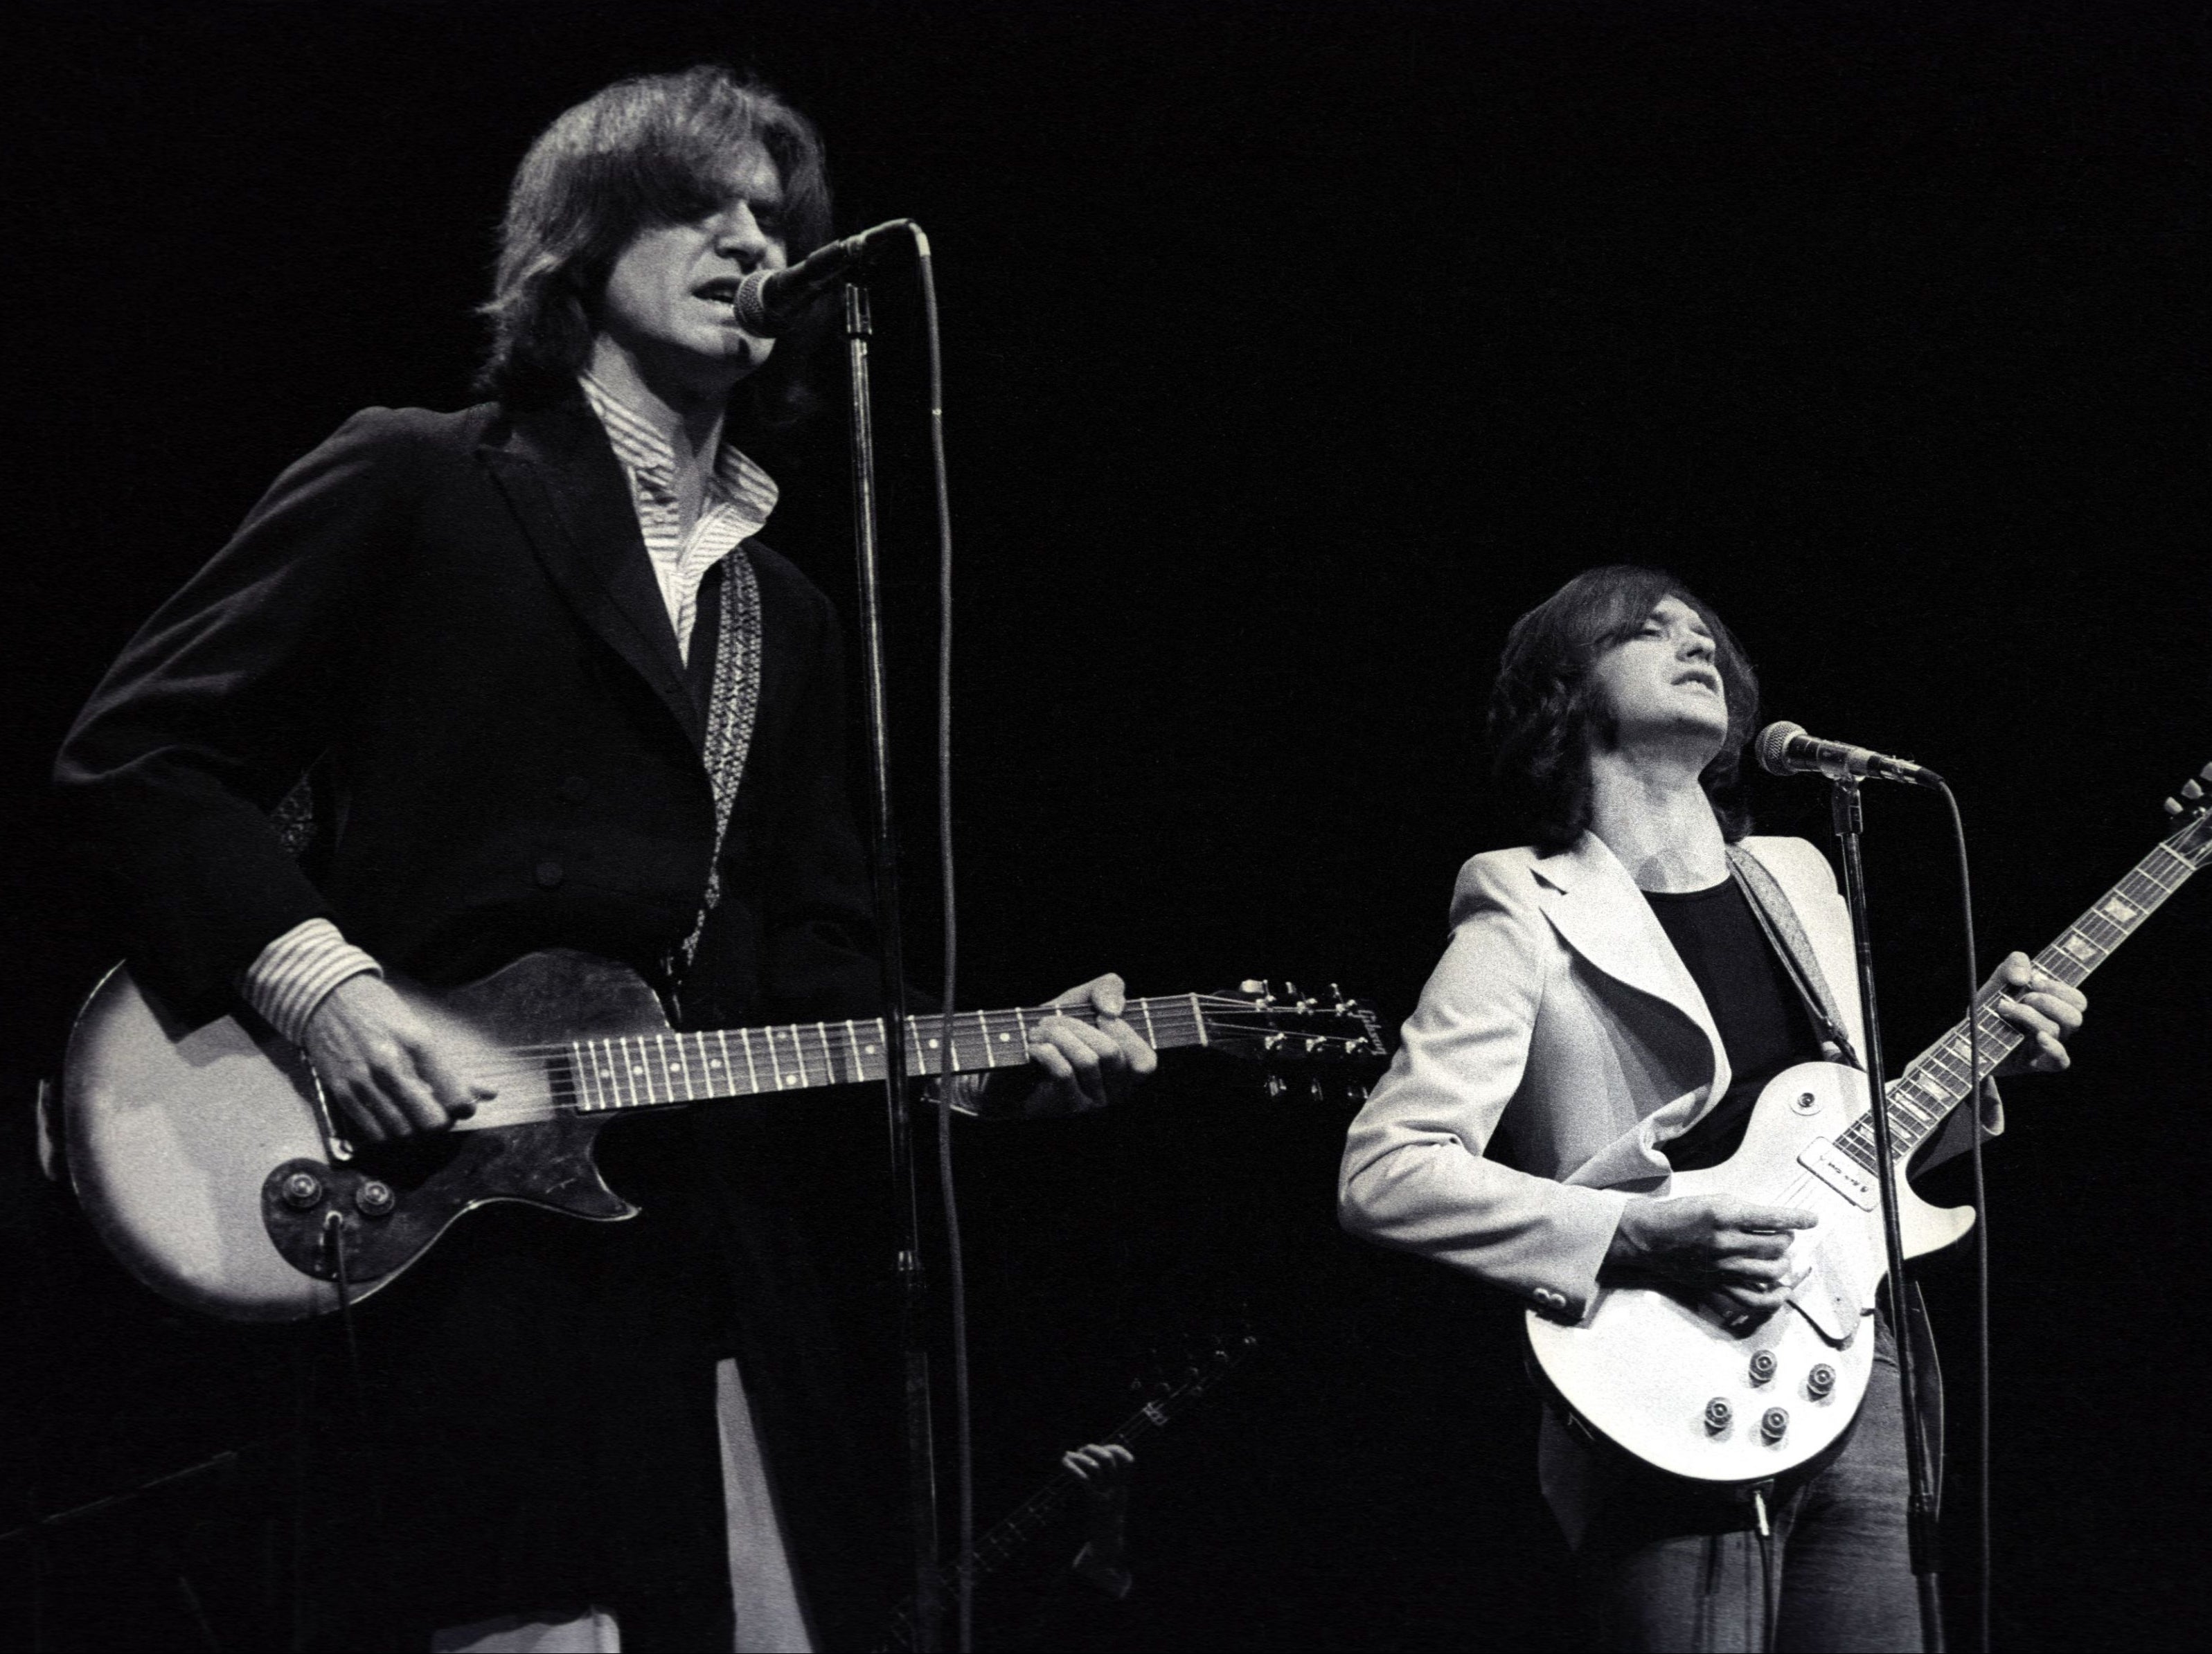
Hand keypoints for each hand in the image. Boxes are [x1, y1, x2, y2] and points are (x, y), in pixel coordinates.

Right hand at [301, 975, 494, 1143]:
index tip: (461, 1107)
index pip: (454, 1098)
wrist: (328, 997)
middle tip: (436, 1114)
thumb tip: (490, 1094)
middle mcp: (392, 1064)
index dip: (463, 1109)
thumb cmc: (380, 1012)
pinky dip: (387, 1133)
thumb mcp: (421, 1031)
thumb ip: (453, 1069)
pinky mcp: (341, 1091)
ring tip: (413, 1117)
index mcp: (419, 1044)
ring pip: (402, 1132)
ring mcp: (364, 1080)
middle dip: (439, 1123)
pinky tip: (390, 1120)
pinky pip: (372, 1131)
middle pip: (431, 1122)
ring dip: (413, 1131)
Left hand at [1018, 974, 1157, 1114]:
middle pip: (1110, 1053)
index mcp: (1126, 1074)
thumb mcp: (1080, 1003)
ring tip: (1038, 1032)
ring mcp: (1092, 1105)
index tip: (1099, 1017)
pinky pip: (1064, 1072)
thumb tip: (1112, 1008)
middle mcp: (1115, 1095)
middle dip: (1076, 1026)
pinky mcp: (1066, 1109)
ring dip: (1057, 1036)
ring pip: (1087, 1061)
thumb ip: (1106, 989)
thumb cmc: (1053, 1035)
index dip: (1125, 1033)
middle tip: (1050, 1022)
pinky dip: (1046, 1051)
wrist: (1011, 1073)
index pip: (1145, 1062)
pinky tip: (1034, 1048)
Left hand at [1063, 1442, 1133, 1556]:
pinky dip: (1073, 1470)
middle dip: (1093, 1450)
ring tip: (1068, 1456)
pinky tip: (1064, 1464)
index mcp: (1122, 1489)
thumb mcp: (1113, 1504)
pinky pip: (1085, 1481)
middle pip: (1108, 1460)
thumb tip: (1095, 1469)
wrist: (1107, 1548)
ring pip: (1095, 1468)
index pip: (1128, 1462)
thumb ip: (1110, 1488)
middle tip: (1081, 1450)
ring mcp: (1106, 1496)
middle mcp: (1116, 1490)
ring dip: (1080, 1458)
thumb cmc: (1105, 1525)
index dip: (1116, 1449)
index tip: (1104, 1447)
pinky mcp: (1095, 1504)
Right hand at [1607, 1194, 1819, 1325]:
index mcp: (1723, 1216)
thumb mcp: (1712, 1201)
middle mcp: (1725, 1243)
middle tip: (1785, 1234)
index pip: (1773, 1218)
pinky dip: (1774, 1299)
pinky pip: (1754, 1300)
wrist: (1647, 1236)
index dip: (1798, 1217)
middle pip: (1777, 1246)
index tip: (1812, 1218)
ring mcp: (1722, 1269)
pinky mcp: (1717, 1286)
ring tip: (1780, 1256)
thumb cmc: (1677, 1216)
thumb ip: (1743, 1212)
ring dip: (1783, 1263)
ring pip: (1771, 1272)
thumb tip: (1775, 1222)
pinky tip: (1781, 1291)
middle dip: (1787, 1239)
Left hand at [1987, 951, 2086, 1074]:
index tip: (2034, 981)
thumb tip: (2023, 976)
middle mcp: (2056, 1027)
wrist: (1969, 1039)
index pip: (2077, 1000)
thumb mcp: (1998, 982)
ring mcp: (2048, 1047)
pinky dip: (2053, 1048)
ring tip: (2005, 1009)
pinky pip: (2061, 1061)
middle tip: (2024, 998)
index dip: (2060, 989)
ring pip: (2057, 1031)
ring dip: (2030, 1015)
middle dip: (2048, 1002)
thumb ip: (2012, 966)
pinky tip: (2038, 1037)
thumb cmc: (1990, 1009)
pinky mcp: (2038, 1063)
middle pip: (2074, 1016)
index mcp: (2054, 1008)